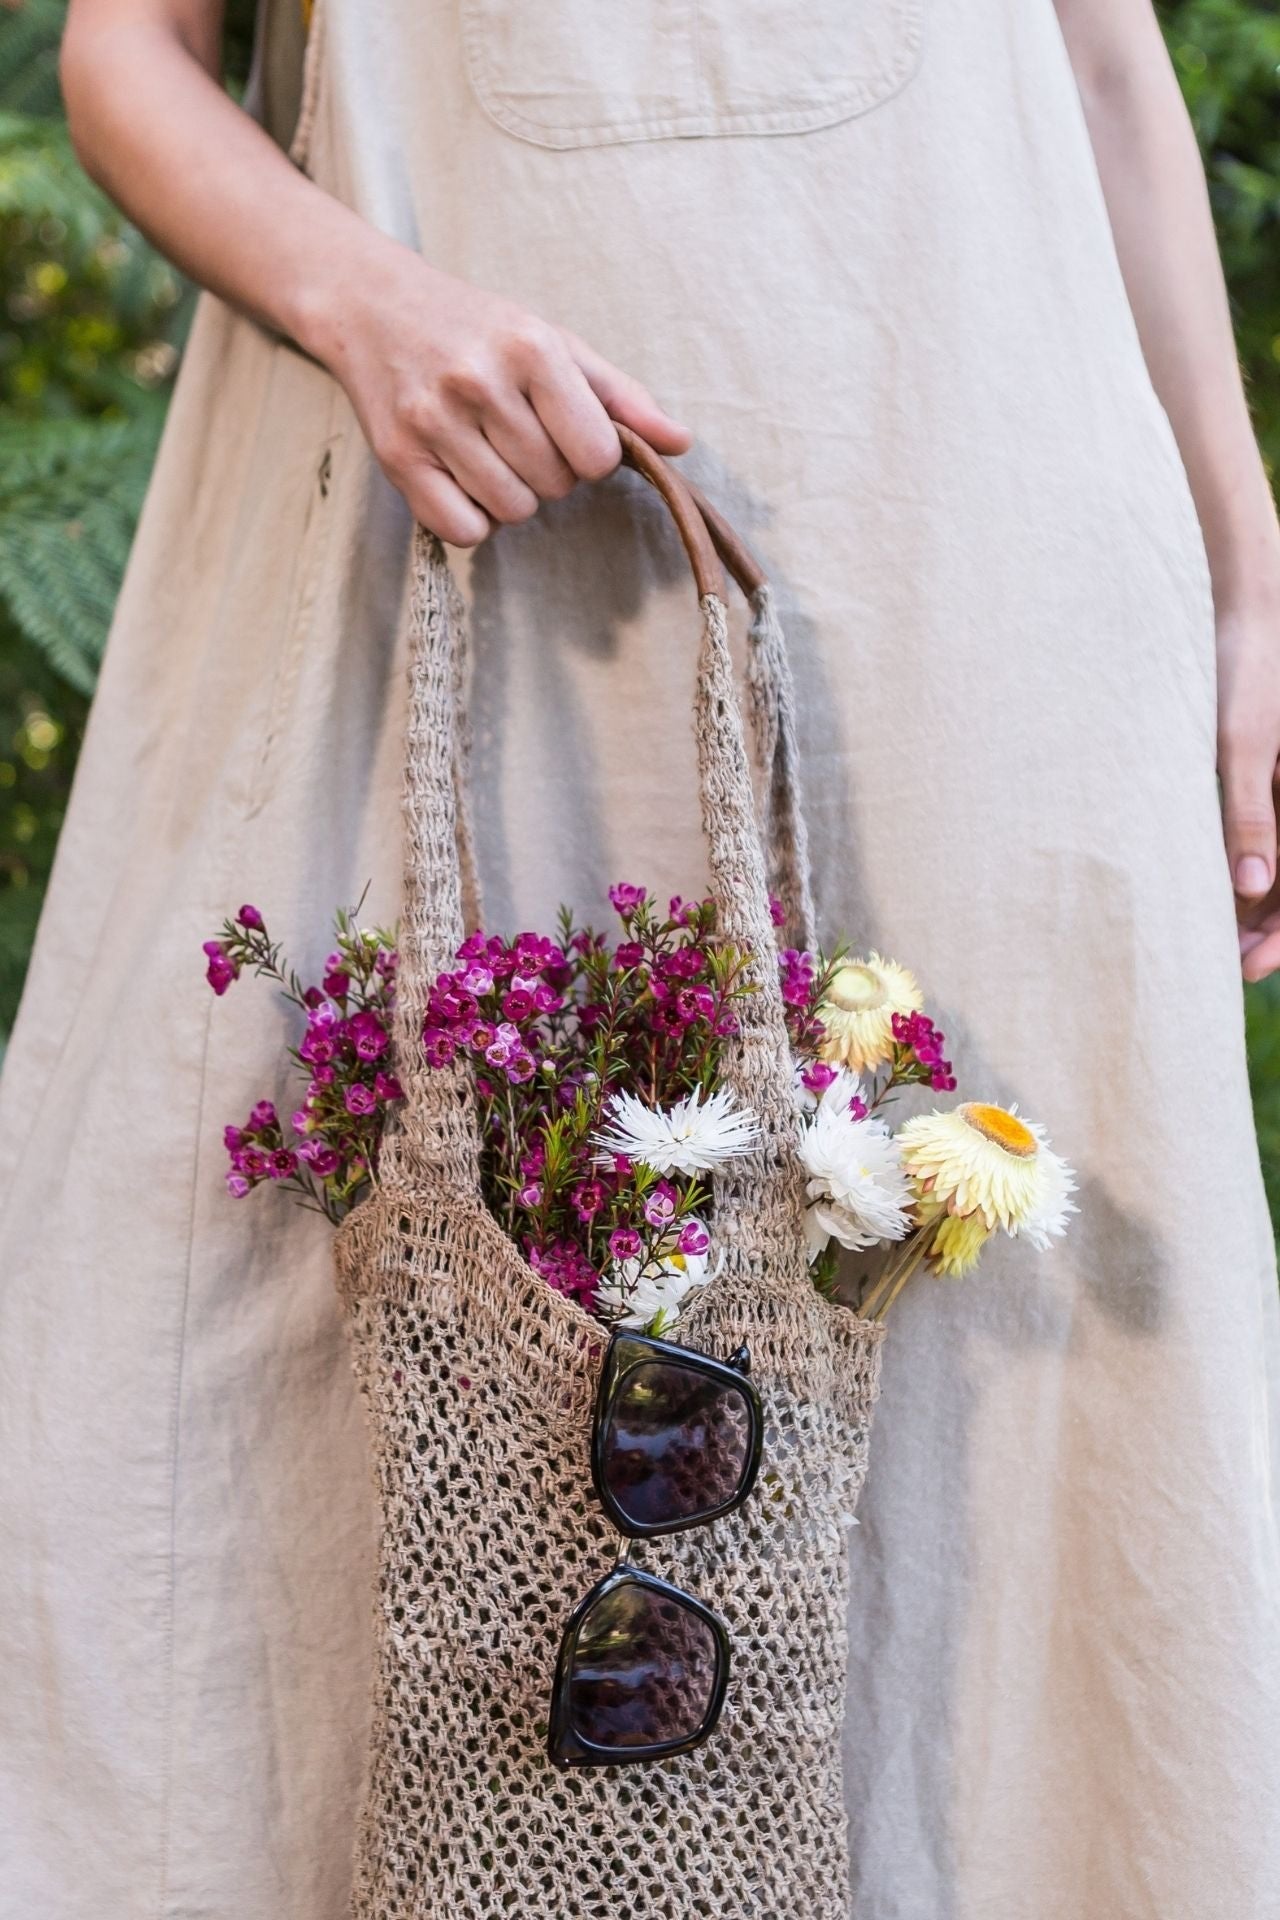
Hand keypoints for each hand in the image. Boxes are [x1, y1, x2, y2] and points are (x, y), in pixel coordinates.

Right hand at [302, 239, 690, 545]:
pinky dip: (471, 518)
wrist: (374, 307)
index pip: (596, 455)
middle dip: (547, 471)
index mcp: (531, 348)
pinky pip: (464, 530)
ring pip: (512, 511)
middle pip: (554, 486)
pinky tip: (460, 478)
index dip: (588, 456)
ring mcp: (434, 421)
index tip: (564, 433)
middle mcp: (480, 382)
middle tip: (515, 435)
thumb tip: (681, 443)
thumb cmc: (477, 329)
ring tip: (487, 452)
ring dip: (510, 496)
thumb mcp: (554, 343)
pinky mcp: (398, 458)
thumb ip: (620, 397)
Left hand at [1217, 599, 1279, 980]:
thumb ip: (1249, 812)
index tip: (1248, 965)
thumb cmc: (1244, 663)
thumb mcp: (1242, 741)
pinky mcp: (1270, 769)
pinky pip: (1267, 828)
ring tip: (1210, 936)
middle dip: (1267, 926)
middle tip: (1223, 962)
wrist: (1240, 601)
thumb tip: (1251, 887)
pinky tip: (1211, 888)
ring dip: (1254, 900)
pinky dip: (1243, 863)